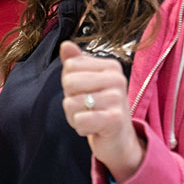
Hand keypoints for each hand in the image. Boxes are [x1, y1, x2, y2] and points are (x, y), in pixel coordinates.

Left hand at [59, 40, 142, 182]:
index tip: (85, 93)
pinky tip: (93, 128)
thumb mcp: (86, 83)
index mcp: (110, 66)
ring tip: (90, 118)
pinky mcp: (115, 120)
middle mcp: (117, 79)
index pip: (70, 66)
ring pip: (71, 103)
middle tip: (86, 108)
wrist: (118, 139)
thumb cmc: (99, 108)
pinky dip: (80, 128)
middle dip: (70, 99)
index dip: (69, 84)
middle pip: (69, 82)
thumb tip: (66, 45)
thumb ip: (75, 63)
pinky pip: (80, 120)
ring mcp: (118, 99)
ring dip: (74, 116)